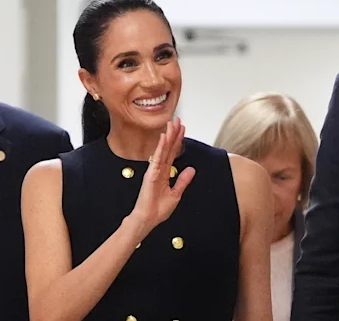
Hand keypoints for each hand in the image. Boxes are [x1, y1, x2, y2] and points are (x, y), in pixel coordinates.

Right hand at [129, 118, 195, 236]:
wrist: (147, 219)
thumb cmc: (158, 209)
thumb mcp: (176, 194)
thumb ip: (183, 181)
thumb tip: (191, 169)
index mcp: (165, 173)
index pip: (172, 153)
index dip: (178, 141)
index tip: (182, 129)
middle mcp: (159, 169)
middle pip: (168, 148)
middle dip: (173, 134)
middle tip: (177, 120)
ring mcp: (154, 170)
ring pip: (163, 149)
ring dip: (168, 136)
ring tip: (172, 123)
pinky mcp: (151, 174)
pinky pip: (157, 158)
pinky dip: (161, 147)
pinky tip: (164, 138)